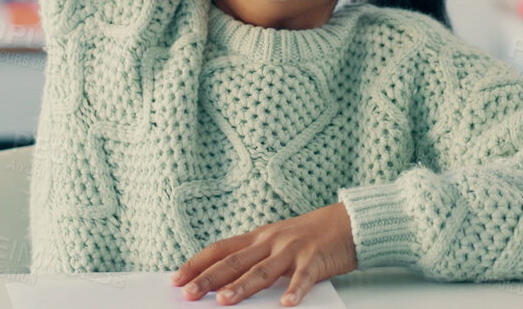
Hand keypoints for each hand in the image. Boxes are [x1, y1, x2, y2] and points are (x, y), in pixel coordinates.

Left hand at [172, 203, 356, 305]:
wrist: (346, 222)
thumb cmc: (308, 236)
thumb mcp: (276, 242)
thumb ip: (254, 259)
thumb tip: (224, 283)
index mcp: (258, 237)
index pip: (220, 249)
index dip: (197, 263)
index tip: (176, 278)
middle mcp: (271, 241)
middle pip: (234, 261)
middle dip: (209, 279)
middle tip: (188, 294)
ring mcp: (292, 250)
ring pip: (262, 271)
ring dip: (242, 286)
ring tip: (224, 301)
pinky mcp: (315, 259)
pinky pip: (303, 277)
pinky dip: (294, 291)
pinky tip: (286, 304)